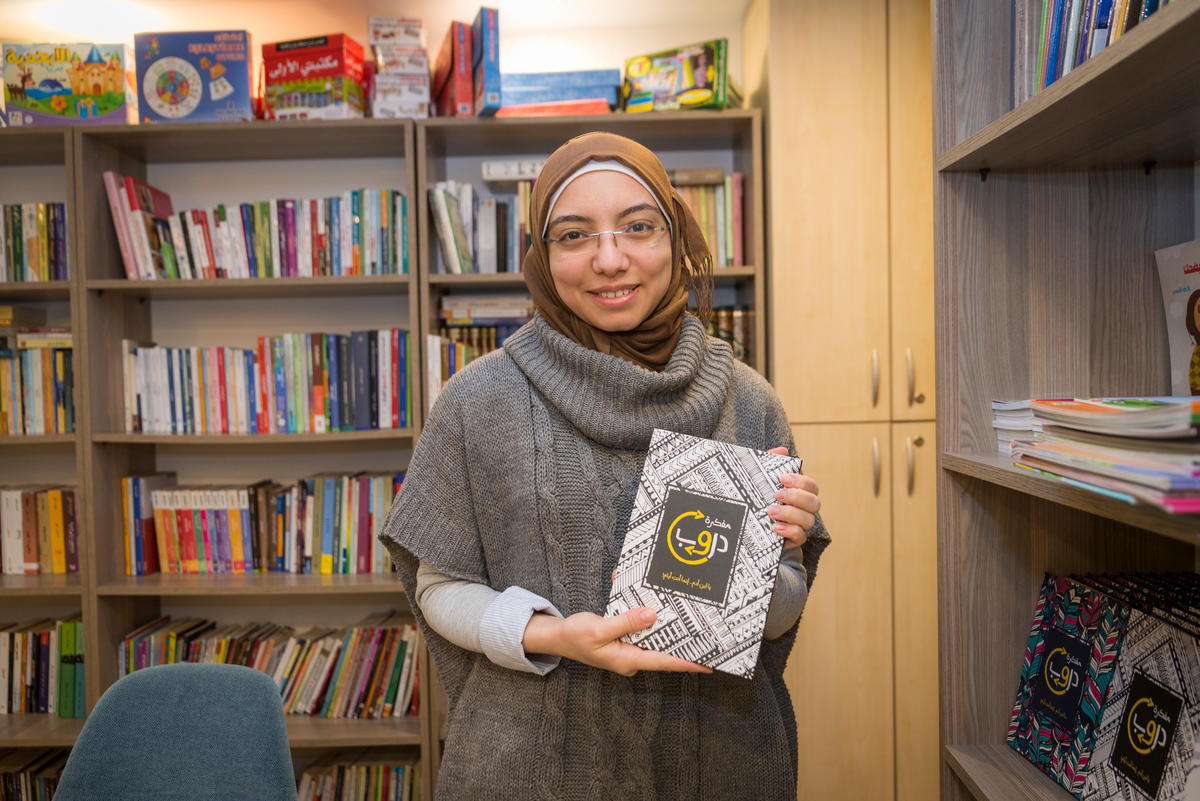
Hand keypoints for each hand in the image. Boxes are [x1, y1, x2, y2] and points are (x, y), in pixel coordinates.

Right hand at [523, 608, 711, 676]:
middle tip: (707, 639)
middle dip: (683, 644)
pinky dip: (646, 619)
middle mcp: (631, 657)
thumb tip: (651, 615)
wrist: (558, 637)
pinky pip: (640, 630)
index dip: (687, 662)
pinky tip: (653, 606)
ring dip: (666, 629)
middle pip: (663, 651)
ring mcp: (627, 650)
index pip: (664, 661)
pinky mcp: (623, 640)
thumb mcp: (599, 628)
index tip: (708, 663)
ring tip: (690, 622)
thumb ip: (626, 622)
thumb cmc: (576, 636)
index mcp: (627, 659)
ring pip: (653, 639)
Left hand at [765, 446, 819, 549]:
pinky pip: (800, 537)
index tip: (783, 478)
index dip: (802, 482)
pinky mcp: (793, 540)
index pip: (811, 486)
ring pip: (809, 520)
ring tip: (770, 512)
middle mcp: (805, 509)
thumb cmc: (758, 495)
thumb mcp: (760, 478)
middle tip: (777, 495)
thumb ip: (771, 463)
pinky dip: (790, 531)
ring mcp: (801, 525)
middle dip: (797, 497)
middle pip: (815, 503)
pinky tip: (776, 527)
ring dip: (791, 514)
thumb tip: (783, 450)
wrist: (746, 522)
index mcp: (800, 493)